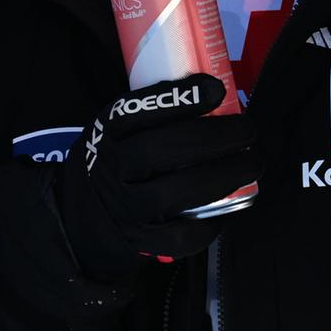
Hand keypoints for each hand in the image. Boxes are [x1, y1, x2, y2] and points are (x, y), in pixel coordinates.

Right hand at [57, 74, 259, 277]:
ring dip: (221, 176)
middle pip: (160, 151)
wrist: (78, 216)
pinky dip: (210, 222)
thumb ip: (153, 113)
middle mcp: (111, 168)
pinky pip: (178, 237)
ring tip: (252, 162)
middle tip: (248, 129)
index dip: (177, 100)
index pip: (136, 111)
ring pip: (172, 193)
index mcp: (108, 132)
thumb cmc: (115, 160)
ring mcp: (123, 208)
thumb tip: (217, 92)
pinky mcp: (139, 241)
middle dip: (213, 137)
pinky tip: (232, 204)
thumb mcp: (117, 128)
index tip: (215, 89)